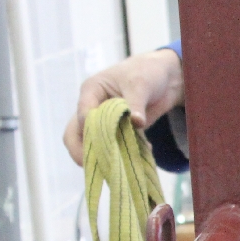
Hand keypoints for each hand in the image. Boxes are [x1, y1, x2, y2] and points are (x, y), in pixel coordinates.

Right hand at [63, 49, 184, 164]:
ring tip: (123, 164)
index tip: (103, 144)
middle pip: (75, 134)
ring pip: (92, 145)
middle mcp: (92, 107)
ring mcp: (103, 122)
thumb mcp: (141, 84)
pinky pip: (114, 148)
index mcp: (92, 90)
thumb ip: (136, 103)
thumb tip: (136, 122)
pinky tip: (143, 154)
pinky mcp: (117, 132)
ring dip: (106, 156)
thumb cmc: (146, 72)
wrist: (164, 79)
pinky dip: (125, 155)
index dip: (90, 130)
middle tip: (101, 167)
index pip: (83, 114)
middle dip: (85, 152)